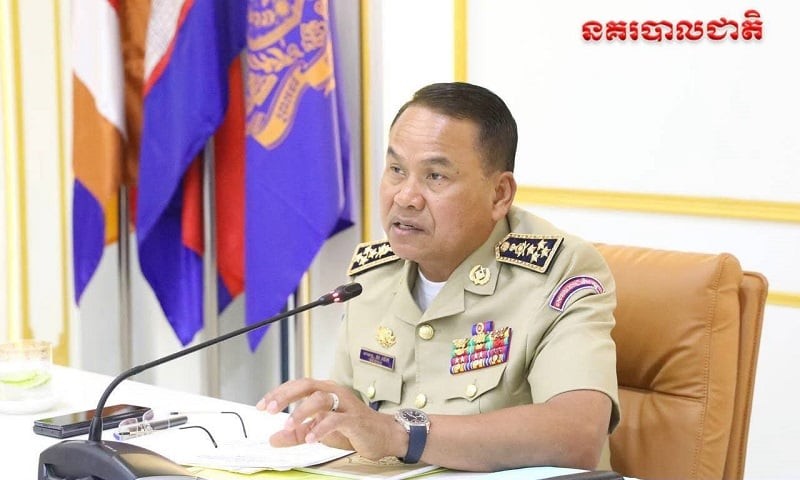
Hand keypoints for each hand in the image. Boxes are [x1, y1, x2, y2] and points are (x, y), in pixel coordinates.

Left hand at [256, 378, 405, 459]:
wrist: (382, 435)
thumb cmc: (351, 428)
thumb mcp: (318, 431)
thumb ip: (296, 434)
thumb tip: (273, 439)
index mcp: (324, 391)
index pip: (297, 386)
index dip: (277, 394)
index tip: (261, 406)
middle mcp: (334, 393)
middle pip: (306, 386)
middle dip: (285, 396)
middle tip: (270, 410)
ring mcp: (345, 404)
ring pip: (320, 399)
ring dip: (301, 412)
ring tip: (287, 426)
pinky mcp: (355, 419)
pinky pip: (335, 420)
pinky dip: (320, 428)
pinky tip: (310, 438)